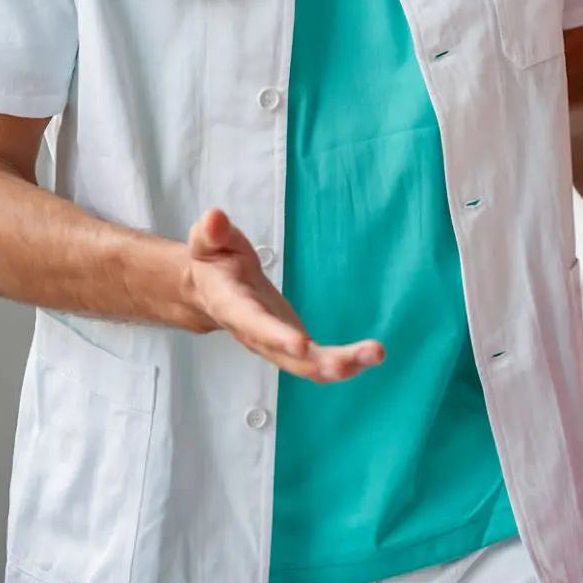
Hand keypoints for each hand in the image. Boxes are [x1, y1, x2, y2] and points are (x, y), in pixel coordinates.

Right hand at [181, 209, 383, 382]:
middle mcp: (256, 334)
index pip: (253, 323)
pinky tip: (370, 356)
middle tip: (349, 362)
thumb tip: (214, 217)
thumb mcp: (208, 243)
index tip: (301, 344)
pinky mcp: (293, 347)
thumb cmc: (214, 262)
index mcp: (233, 306)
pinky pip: (316, 362)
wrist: (210, 292)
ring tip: (374, 355)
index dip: (276, 336)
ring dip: (341, 365)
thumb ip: (212, 234)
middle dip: (318, 361)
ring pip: (306, 365)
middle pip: (286, 355)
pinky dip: (344, 363)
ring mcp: (276, 345)